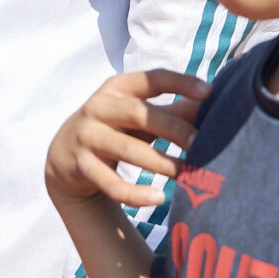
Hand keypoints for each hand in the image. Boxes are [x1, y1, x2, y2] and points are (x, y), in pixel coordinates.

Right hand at [46, 69, 209, 208]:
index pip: (151, 79)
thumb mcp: (138, 115)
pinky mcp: (81, 166)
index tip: (210, 93)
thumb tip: (214, 105)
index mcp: (118, 87)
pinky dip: (135, 193)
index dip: (180, 83)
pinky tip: (158, 198)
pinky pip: (110, 183)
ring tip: (188, 174)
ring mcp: (87, 136)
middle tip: (201, 144)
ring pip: (127, 150)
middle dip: (173, 128)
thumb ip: (172, 110)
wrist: (64, 156)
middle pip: (140, 113)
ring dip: (161, 163)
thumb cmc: (114, 128)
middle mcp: (99, 107)